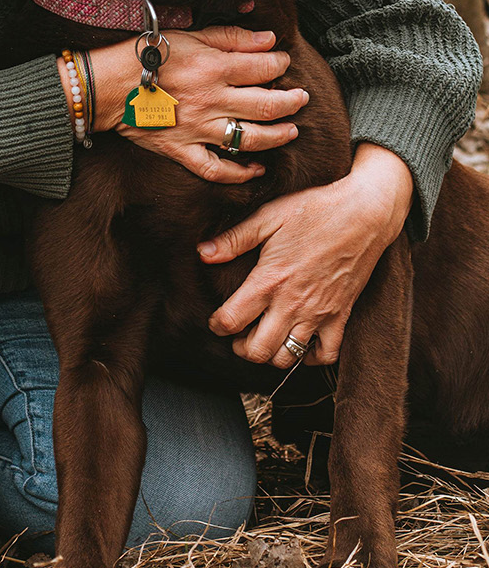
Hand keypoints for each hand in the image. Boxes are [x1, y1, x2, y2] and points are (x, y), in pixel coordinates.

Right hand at [62, 25, 308, 184]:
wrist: (106, 85)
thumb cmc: (145, 54)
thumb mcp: (189, 35)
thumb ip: (230, 37)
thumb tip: (268, 40)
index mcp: (213, 68)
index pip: (263, 68)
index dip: (279, 64)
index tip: (283, 62)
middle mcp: (211, 100)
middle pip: (266, 105)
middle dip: (291, 101)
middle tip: (301, 98)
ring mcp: (198, 130)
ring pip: (250, 139)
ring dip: (277, 136)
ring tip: (290, 130)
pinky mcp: (182, 151)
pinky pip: (217, 169)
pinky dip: (240, 174)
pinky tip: (257, 169)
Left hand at [198, 142, 412, 366]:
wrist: (364, 212)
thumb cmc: (314, 209)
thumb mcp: (269, 216)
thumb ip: (234, 238)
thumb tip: (202, 252)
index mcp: (270, 279)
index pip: (231, 321)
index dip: (217, 326)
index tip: (216, 321)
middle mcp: (292, 303)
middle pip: (257, 351)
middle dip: (241, 348)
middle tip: (239, 336)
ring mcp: (319, 313)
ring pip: (288, 358)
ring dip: (271, 354)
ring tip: (265, 339)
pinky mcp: (341, 315)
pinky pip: (326, 355)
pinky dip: (310, 357)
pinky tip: (300, 342)